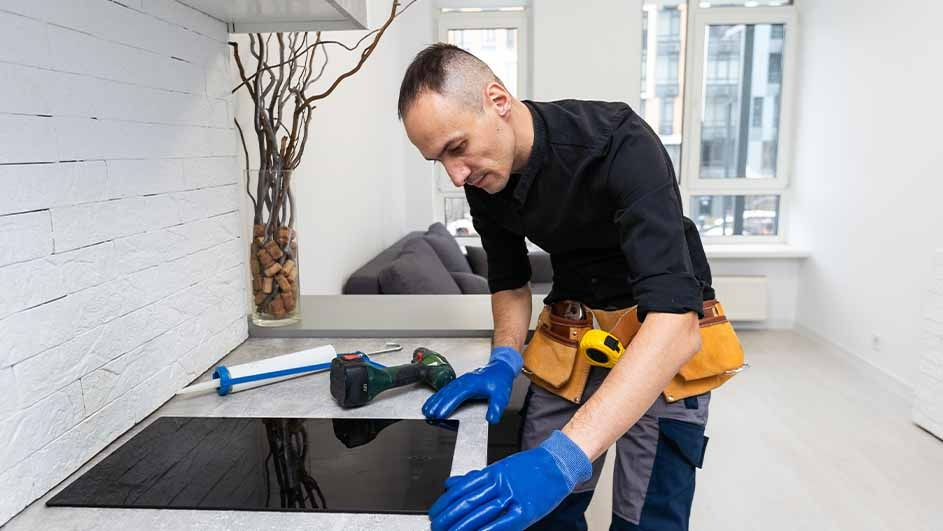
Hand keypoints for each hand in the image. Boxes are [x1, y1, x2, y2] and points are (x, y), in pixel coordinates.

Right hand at [422, 346, 521, 423]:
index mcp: (472, 384)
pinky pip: (446, 389)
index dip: (448, 405)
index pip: (457, 396)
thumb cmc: (500, 380)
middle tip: (428, 414)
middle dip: (436, 404)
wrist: (500, 368)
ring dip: (434, 400)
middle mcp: (464, 381)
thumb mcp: (502, 395)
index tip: (440, 414)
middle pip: (447, 393)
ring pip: (444, 391)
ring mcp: (461, 381)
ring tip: (426, 410)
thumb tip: (492, 419)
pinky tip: (433, 401)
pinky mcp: (460, 383)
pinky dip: (438, 396)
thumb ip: (496, 407)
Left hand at [429, 430, 591, 530]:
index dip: (445, 503)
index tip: (434, 514)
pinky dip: (489, 530)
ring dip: (463, 526)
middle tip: (436, 528)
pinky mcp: (526, 510)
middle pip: (468, 501)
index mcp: (492, 473)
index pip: (462, 488)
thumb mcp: (500, 468)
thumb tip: (449, 483)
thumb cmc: (531, 468)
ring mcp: (513, 496)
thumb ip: (475, 478)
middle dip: (449, 518)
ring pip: (482, 511)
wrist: (559, 463)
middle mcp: (499, 483)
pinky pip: (504, 522)